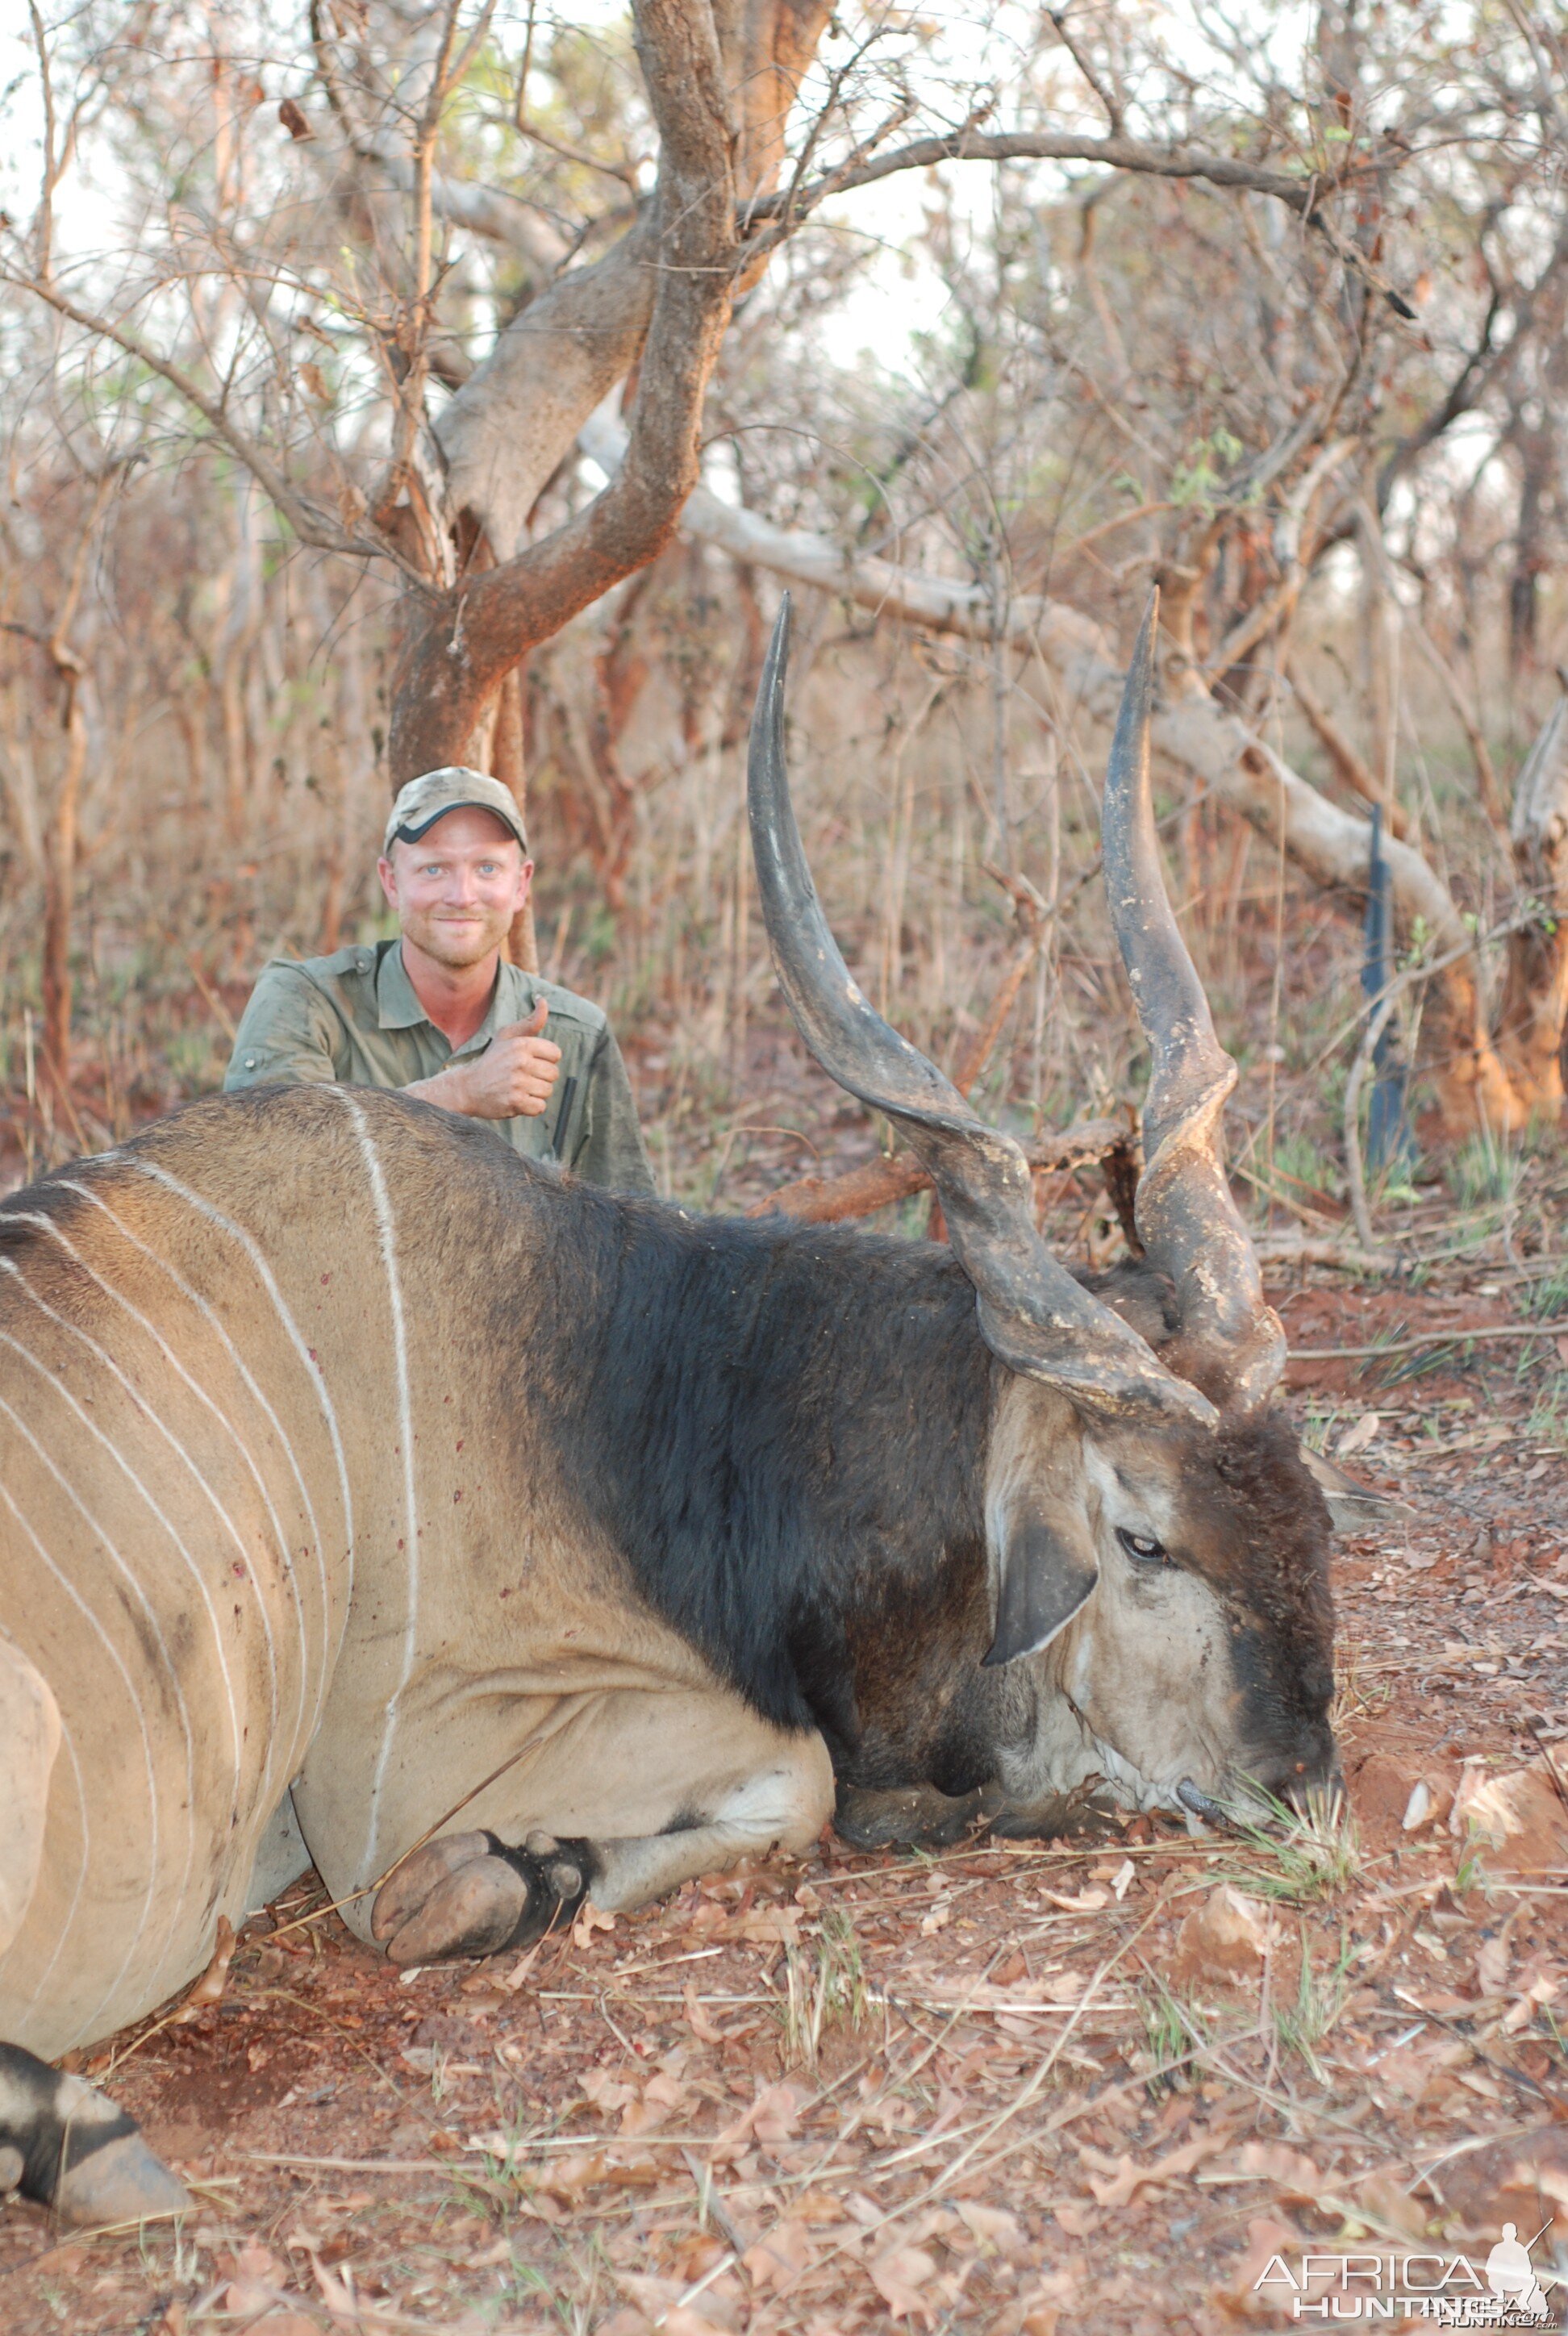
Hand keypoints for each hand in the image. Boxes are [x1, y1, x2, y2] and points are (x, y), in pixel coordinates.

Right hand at [414, 998, 561, 1120]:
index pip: (555, 1054)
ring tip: (517, 1088)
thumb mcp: (507, 1036)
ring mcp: (517, 1082)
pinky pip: (539, 1107)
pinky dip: (530, 1107)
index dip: (545, 1061)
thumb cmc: (492, 1060)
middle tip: (521, 1078)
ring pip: (547, 1091)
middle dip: (540, 1078)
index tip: (529, 1063)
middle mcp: (520, 1061)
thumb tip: (543, 1000)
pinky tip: (517, 1101)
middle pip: (553, 1074)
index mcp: (522, 1044)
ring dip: (535, 1093)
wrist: (467, 1087)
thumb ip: (531, 1021)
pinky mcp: (514, 1102)